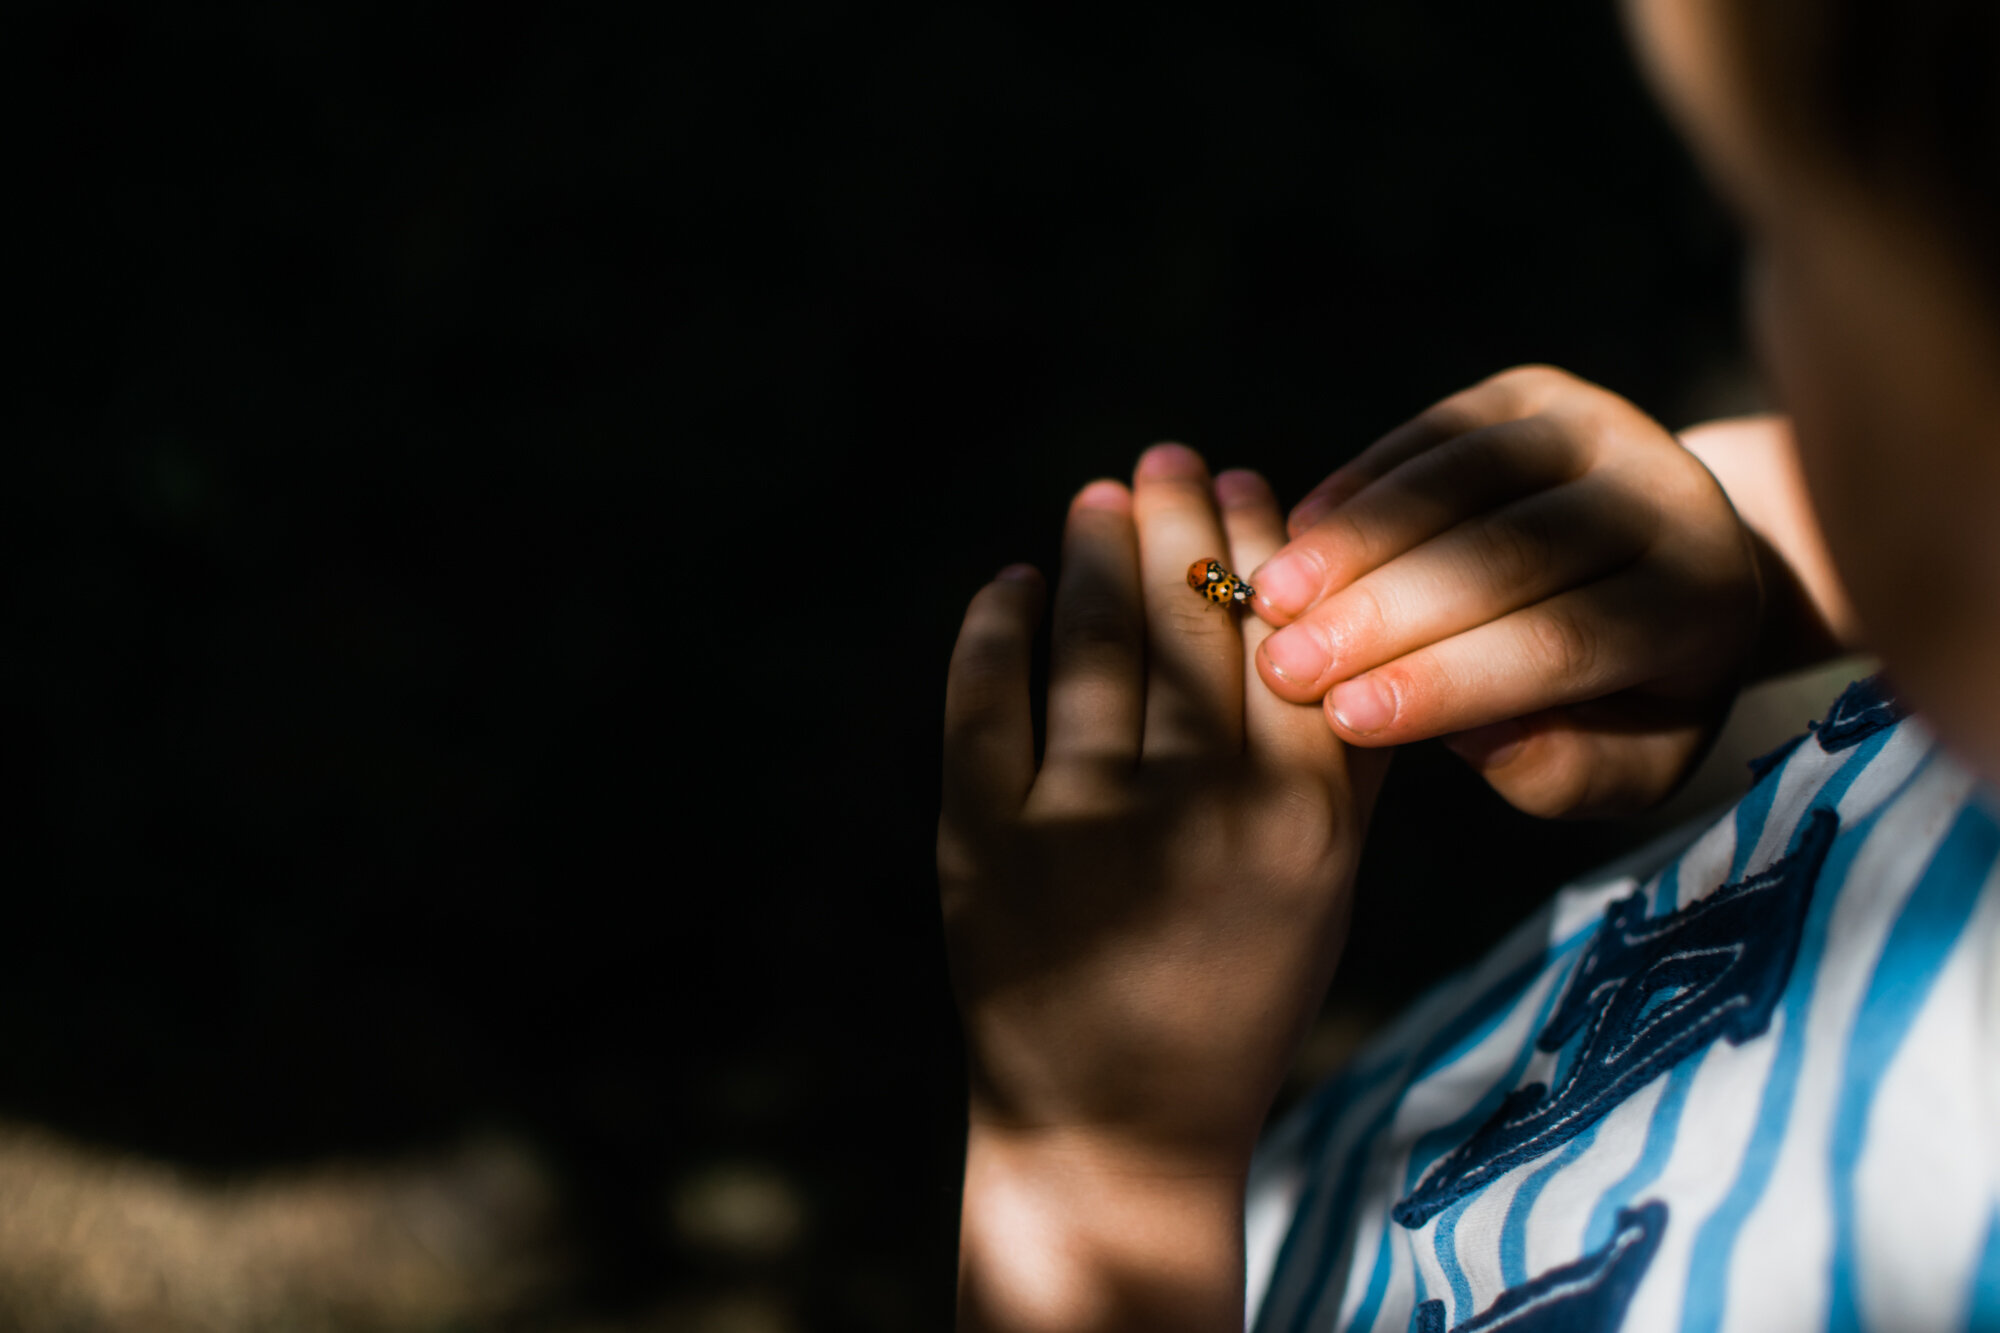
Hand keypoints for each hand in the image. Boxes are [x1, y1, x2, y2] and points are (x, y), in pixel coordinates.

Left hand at [940, 446, 1388, 1330]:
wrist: (1118, 1127)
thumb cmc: (1238, 995)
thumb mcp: (1327, 887)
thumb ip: (1345, 763)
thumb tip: (1334, 608)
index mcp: (1303, 817)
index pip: (1284, 634)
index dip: (1260, 544)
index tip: (1244, 483)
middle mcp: (1200, 809)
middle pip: (1189, 617)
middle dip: (1175, 517)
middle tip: (1164, 457)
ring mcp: (1084, 822)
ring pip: (1092, 638)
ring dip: (1092, 550)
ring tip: (1097, 501)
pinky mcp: (984, 842)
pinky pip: (987, 696)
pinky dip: (997, 625)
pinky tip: (1011, 586)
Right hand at [1247, 366, 1763, 817]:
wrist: (1672, 565)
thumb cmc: (1633, 695)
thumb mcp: (1624, 764)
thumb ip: (1558, 769)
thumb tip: (1468, 733)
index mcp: (1701, 602)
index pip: (1563, 641)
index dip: (1447, 680)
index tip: (1344, 716)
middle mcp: (1669, 494)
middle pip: (1509, 552)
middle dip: (1383, 613)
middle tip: (1284, 665)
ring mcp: (1601, 426)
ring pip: (1465, 478)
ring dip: (1355, 542)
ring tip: (1273, 599)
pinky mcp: (1536, 394)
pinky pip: (1435, 434)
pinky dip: (1359, 485)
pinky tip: (1295, 539)